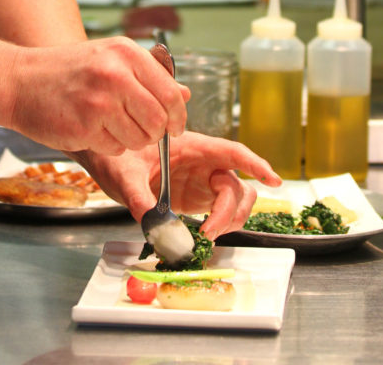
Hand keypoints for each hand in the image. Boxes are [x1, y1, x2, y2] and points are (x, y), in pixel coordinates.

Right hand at [7, 36, 189, 155]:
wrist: (20, 80)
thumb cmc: (68, 71)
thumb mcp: (110, 59)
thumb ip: (149, 76)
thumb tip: (185, 95)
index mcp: (126, 52)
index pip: (171, 93)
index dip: (177, 116)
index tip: (175, 126)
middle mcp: (115, 73)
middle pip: (159, 121)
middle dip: (154, 133)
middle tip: (139, 130)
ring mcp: (99, 101)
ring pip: (139, 139)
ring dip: (129, 140)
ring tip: (107, 124)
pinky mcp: (83, 126)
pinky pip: (114, 149)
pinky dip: (107, 145)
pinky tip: (89, 128)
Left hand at [76, 132, 281, 238]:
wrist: (107, 162)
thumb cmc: (116, 157)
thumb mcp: (124, 175)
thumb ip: (139, 196)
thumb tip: (152, 222)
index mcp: (191, 145)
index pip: (231, 152)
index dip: (255, 164)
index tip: (275, 180)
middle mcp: (203, 162)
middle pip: (236, 184)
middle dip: (231, 210)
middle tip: (209, 232)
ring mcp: (201, 180)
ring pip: (235, 199)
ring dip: (230, 220)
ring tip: (205, 236)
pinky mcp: (197, 197)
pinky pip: (221, 212)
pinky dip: (220, 226)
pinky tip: (202, 236)